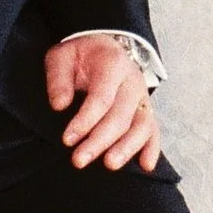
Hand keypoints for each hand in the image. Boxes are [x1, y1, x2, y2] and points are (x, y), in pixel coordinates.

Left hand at [46, 34, 162, 173]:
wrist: (103, 47)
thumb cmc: (80, 55)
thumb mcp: (62, 57)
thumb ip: (58, 79)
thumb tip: (59, 105)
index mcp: (112, 65)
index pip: (101, 98)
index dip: (85, 121)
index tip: (67, 139)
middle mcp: (132, 81)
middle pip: (121, 116)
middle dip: (100, 141)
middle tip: (79, 160)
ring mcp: (142, 97)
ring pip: (142, 126)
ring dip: (126, 148)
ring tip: (110, 164)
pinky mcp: (146, 109)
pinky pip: (153, 130)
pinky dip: (152, 148)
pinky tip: (145, 165)